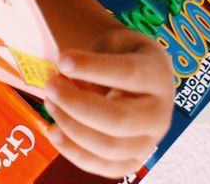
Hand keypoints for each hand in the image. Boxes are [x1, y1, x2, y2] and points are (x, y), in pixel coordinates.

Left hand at [44, 27, 173, 177]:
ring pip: (110, 148)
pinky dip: (75, 152)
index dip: (92, 68)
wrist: (139, 80)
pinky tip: (54, 131)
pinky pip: (104, 167)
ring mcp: (148, 143)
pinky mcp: (133, 162)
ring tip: (50, 102)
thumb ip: (93, 56)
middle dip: (77, 104)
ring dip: (72, 127)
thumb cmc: (122, 56)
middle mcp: (159, 114)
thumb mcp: (114, 42)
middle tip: (51, 85)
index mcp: (158, 75)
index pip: (128, 73)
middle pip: (119, 120)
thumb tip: (62, 73)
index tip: (62, 61)